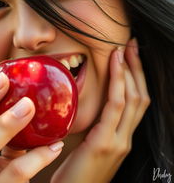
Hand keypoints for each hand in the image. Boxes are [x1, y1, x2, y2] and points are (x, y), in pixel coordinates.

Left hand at [51, 38, 150, 182]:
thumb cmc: (75, 172)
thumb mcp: (87, 146)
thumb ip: (93, 127)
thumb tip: (85, 103)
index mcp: (121, 137)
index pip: (135, 101)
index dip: (135, 77)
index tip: (129, 56)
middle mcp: (125, 137)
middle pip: (139, 95)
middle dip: (136, 68)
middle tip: (132, 45)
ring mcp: (119, 141)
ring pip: (132, 98)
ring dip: (129, 71)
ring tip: (123, 49)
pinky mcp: (106, 143)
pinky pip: (115, 106)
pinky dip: (117, 83)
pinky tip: (115, 66)